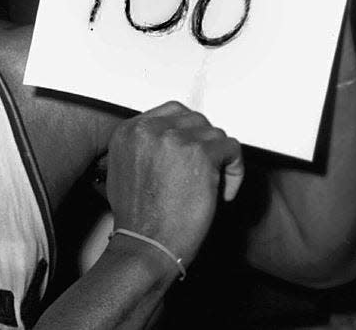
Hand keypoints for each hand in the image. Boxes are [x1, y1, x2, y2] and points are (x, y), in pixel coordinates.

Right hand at [106, 102, 242, 262]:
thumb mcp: (121, 169)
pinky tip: (223, 191)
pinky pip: (231, 148)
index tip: (194, 150)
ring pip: (214, 134)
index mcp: (129, 131)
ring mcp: (174, 139)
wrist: (146, 243)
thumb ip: (142, 146)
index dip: (188, 132)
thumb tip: (169, 139)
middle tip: (206, 169)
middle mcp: (149, 129)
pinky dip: (234, 171)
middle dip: (204, 144)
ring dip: (219, 159)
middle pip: (195, 119)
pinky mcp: (200, 154)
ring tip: (213, 185)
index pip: (171, 112)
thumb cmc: (136, 216)